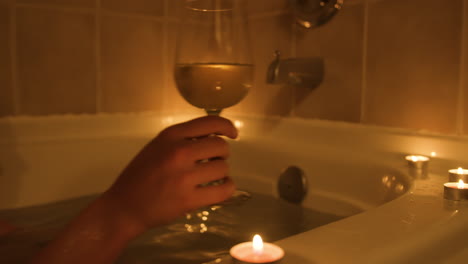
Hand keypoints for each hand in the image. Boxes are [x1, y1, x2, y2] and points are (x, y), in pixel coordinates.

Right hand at [104, 115, 237, 231]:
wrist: (124, 206)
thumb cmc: (140, 176)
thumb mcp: (157, 147)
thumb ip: (182, 140)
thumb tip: (215, 137)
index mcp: (170, 136)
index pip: (209, 123)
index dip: (227, 126)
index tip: (233, 133)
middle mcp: (178, 152)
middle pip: (221, 146)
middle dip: (221, 155)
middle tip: (213, 162)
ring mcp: (184, 177)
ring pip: (223, 168)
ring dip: (222, 173)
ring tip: (211, 178)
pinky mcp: (189, 200)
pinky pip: (224, 190)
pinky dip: (227, 189)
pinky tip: (221, 188)